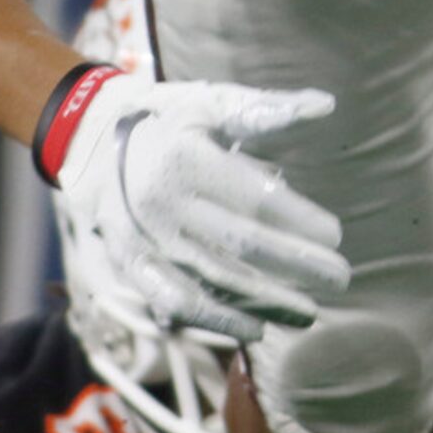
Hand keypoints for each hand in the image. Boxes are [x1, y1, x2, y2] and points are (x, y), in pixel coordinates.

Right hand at [57, 74, 350, 340]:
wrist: (94, 141)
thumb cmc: (168, 118)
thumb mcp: (211, 102)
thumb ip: (265, 109)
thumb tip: (325, 105)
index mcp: (186, 156)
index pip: (255, 198)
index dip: (299, 220)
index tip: (336, 235)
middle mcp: (163, 201)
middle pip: (241, 245)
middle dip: (296, 266)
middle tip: (339, 278)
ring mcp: (145, 238)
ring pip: (215, 280)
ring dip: (267, 301)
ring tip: (309, 312)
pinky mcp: (132, 265)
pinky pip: (177, 302)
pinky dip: (218, 320)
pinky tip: (256, 330)